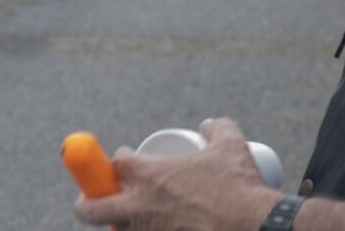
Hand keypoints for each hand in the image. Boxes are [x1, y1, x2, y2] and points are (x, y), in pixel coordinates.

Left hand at [73, 118, 279, 230]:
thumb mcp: (230, 146)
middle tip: (90, 201)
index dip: (119, 160)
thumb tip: (209, 124)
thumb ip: (218, 127)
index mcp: (150, 176)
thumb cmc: (241, 187)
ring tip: (133, 219)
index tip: (125, 160)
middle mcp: (142, 208)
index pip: (117, 165)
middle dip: (86, 205)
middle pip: (93, 209)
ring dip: (121, 225)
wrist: (258, 227)